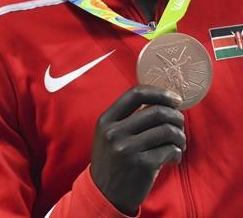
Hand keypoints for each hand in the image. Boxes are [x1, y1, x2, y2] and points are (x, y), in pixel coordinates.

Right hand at [90, 85, 184, 214]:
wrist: (106, 193)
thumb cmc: (114, 161)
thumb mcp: (109, 135)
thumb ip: (127, 119)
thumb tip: (162, 101)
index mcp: (106, 120)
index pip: (135, 94)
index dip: (159, 93)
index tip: (175, 99)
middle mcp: (114, 132)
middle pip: (157, 111)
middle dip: (176, 117)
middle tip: (180, 125)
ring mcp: (127, 148)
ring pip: (167, 130)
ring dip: (180, 137)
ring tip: (178, 144)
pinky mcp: (142, 165)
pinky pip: (171, 150)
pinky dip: (177, 153)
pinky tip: (173, 159)